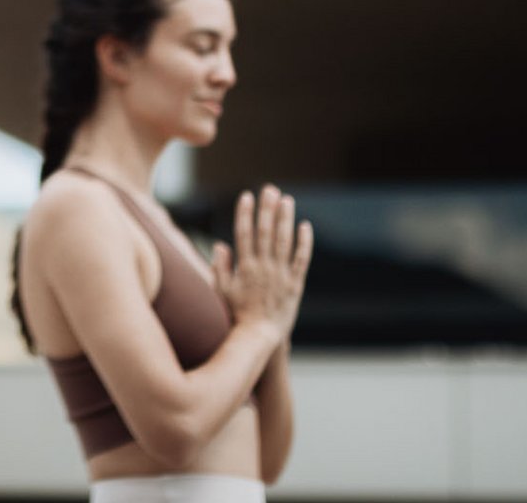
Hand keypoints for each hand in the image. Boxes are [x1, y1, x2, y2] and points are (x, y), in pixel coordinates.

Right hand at [212, 184, 312, 346]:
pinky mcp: (296, 284)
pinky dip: (304, 242)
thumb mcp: (222, 292)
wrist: (260, 337)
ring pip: (284, 241)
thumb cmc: (237, 315)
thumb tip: (221, 244)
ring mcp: (281, 275)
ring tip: (287, 200)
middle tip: (270, 189)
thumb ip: (220, 268)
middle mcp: (264, 267)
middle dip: (267, 208)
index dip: (245, 213)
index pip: (244, 233)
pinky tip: (305, 226)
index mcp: (245, 267)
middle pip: (266, 231)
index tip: (247, 196)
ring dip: (285, 218)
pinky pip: (301, 259)